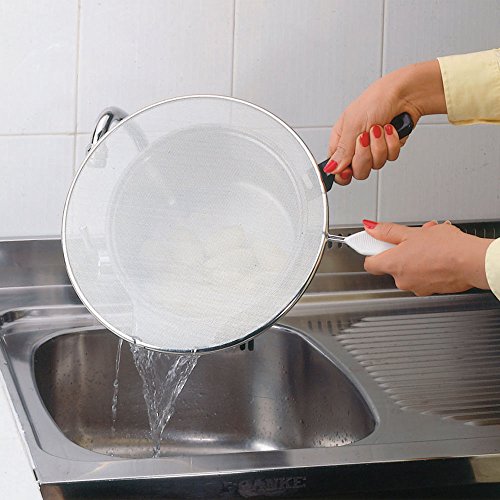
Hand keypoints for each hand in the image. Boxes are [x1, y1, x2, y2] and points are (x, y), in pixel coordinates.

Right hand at [325, 60, 446, 184]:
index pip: (337, 169)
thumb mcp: (352, 126)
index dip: (342, 174)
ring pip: (376, 165)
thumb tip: (330, 169)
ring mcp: (374, 149)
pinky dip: (392, 142)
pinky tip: (389, 129)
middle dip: (364, 156)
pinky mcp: (389, 149)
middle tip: (365, 139)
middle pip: (357, 171)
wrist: (404, 94)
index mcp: (341, 141)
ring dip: (379, 146)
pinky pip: (390, 157)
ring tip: (379, 128)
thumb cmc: (375, 101)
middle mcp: (356, 147)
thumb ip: (341, 151)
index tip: (347, 170)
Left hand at [363, 220, 492, 295]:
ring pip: (410, 269)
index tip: (377, 244)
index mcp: (393, 264)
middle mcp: (402, 280)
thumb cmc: (446, 248)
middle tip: (414, 239)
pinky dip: (428, 266)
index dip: (373, 252)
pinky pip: (423, 276)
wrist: (472, 262)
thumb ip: (388, 231)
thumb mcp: (412, 232)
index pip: (370, 263)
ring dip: (416, 257)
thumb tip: (371, 229)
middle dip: (402, 250)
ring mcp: (417, 287)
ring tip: (431, 244)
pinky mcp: (431, 290)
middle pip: (392, 264)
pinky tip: (439, 255)